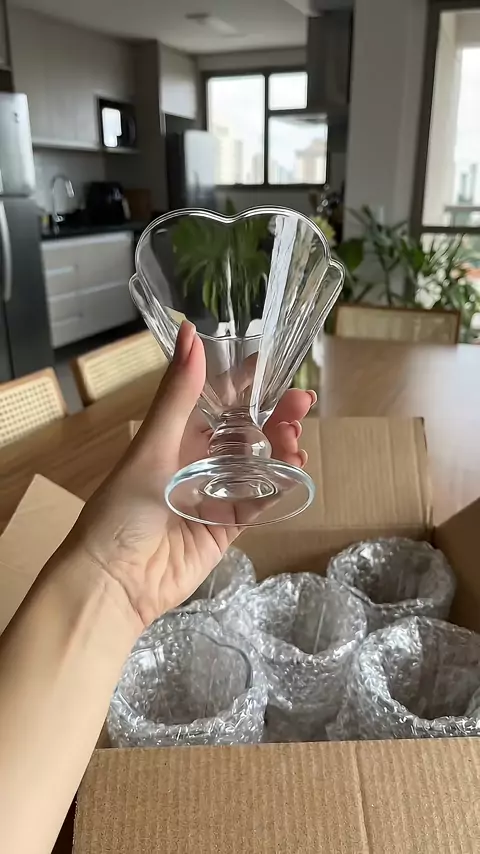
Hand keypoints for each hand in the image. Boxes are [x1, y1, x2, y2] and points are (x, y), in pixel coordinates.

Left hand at [67, 322, 314, 629]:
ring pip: (258, 462)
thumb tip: (191, 333)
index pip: (217, 400)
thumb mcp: (151, 447)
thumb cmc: (122, 508)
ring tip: (298, 432)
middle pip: (245, 431)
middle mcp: (198, 462)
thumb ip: (178, 395)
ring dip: (281, 445)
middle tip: (302, 401)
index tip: (274, 362)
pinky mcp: (228, 527)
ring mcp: (216, 495)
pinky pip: (260, 499)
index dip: (245, 382)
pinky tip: (297, 465)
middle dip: (274, 413)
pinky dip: (280, 482)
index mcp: (175, 438)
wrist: (115, 581)